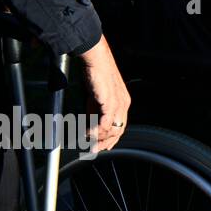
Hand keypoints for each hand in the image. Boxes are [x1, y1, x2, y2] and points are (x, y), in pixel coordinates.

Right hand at [79, 34, 129, 152]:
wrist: (96, 60)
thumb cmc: (95, 76)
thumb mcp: (96, 98)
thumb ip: (95, 112)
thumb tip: (89, 127)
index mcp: (122, 103)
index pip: (119, 127)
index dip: (109, 139)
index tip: (99, 147)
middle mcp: (123, 105)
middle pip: (118, 131)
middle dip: (105, 143)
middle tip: (92, 150)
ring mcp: (119, 104)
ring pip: (112, 129)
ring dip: (98, 139)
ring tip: (87, 143)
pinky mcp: (111, 102)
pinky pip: (106, 123)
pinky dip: (96, 132)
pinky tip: (87, 135)